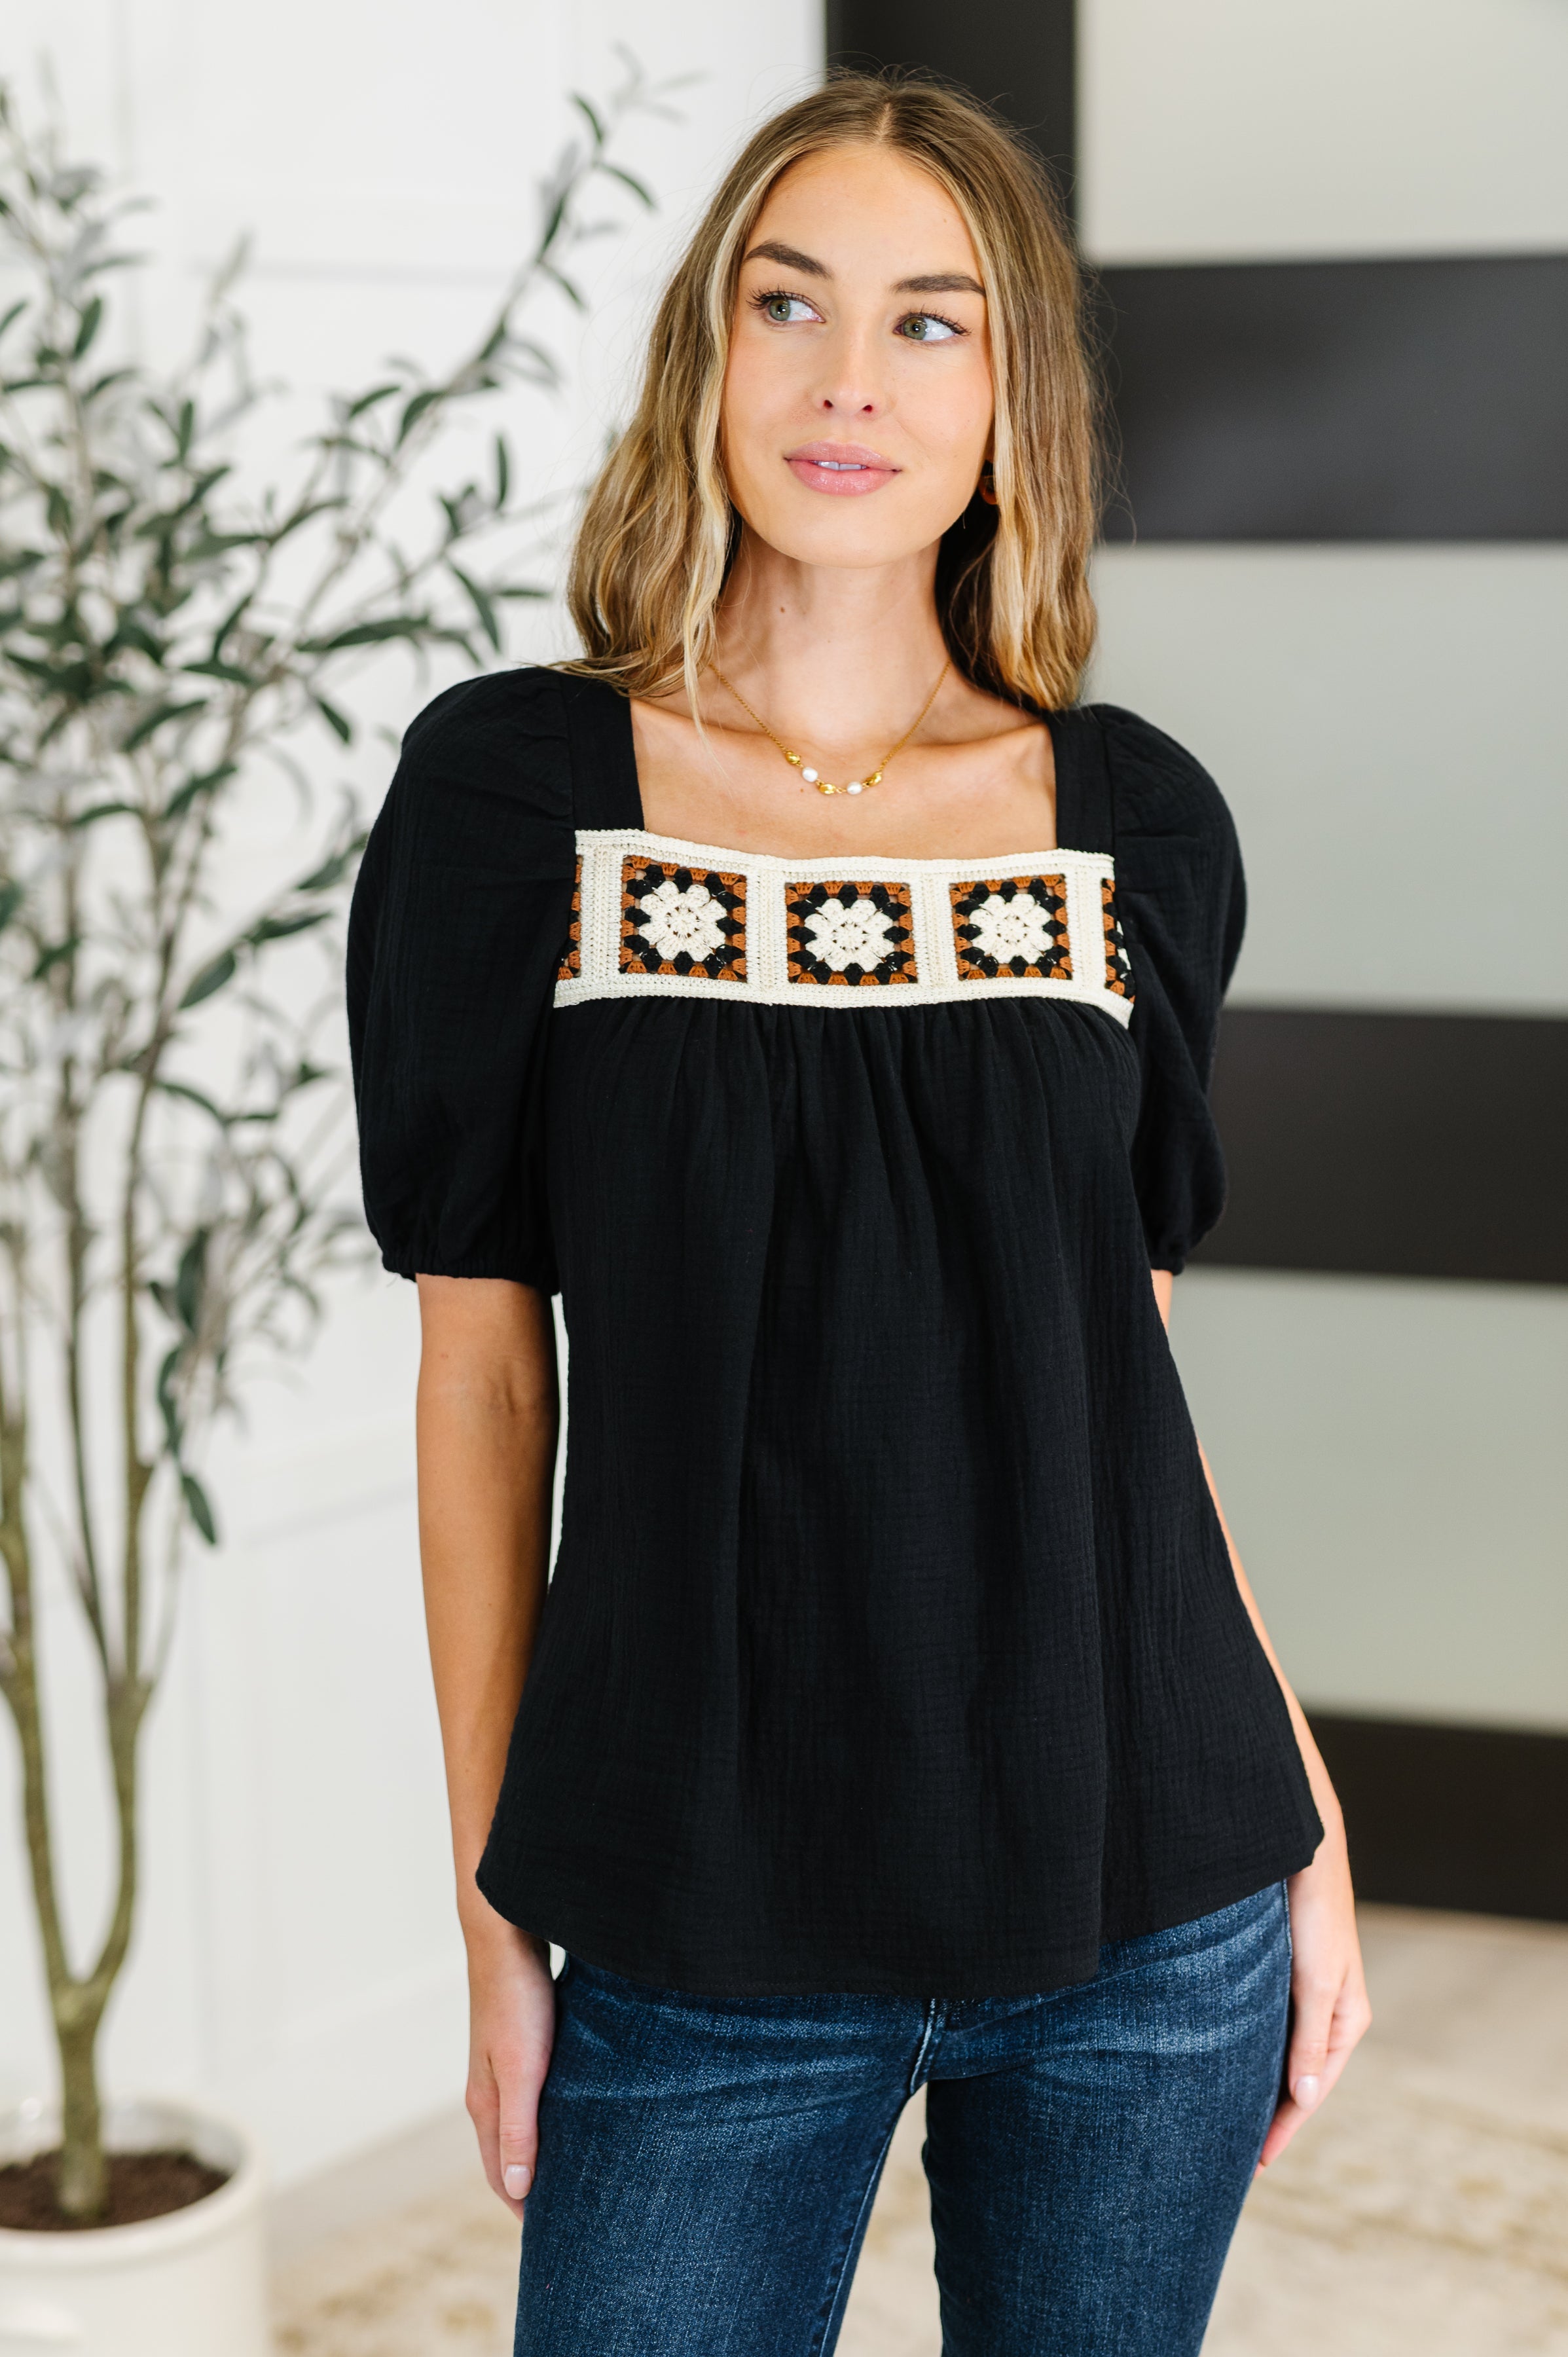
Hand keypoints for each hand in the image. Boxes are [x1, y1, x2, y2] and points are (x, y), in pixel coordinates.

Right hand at [463, 1907, 557, 2215]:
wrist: (506, 1933)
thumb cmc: (518, 1998)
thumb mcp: (521, 2068)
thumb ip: (519, 2128)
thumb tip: (517, 2191)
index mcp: (485, 2102)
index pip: (499, 2173)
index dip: (521, 2206)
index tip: (548, 2239)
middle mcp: (488, 2088)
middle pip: (506, 2153)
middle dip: (527, 2187)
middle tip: (563, 2217)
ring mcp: (501, 2063)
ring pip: (520, 2122)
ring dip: (539, 2151)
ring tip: (571, 2173)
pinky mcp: (520, 2040)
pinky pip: (533, 2094)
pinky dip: (547, 2117)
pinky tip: (573, 2113)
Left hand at [1260, 1811, 1371, 2167]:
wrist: (1302, 1851)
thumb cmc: (1315, 1915)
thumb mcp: (1316, 1983)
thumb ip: (1309, 2041)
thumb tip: (1301, 2097)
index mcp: (1346, 2023)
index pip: (1311, 2092)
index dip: (1283, 2129)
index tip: (1254, 2163)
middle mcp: (1327, 2015)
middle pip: (1296, 2079)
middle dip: (1270, 2116)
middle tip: (1232, 2155)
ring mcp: (1304, 1995)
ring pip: (1278, 2054)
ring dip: (1258, 2085)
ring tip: (1225, 2120)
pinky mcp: (1282, 1975)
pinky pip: (1267, 2028)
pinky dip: (1251, 2052)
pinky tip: (1226, 2064)